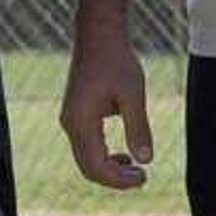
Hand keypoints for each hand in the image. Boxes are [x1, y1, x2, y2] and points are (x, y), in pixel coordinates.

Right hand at [60, 22, 153, 189]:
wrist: (98, 36)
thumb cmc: (117, 62)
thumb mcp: (133, 96)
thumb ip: (138, 128)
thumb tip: (146, 161)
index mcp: (81, 122)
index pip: (96, 166)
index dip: (119, 180)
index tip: (144, 177)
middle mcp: (70, 125)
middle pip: (87, 168)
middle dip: (114, 179)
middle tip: (143, 177)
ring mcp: (70, 121)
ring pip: (85, 160)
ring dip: (109, 169)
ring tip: (136, 168)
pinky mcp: (75, 116)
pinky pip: (85, 147)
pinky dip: (103, 157)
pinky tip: (124, 154)